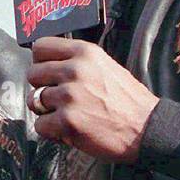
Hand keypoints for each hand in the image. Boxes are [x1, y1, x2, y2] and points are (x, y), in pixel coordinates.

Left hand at [26, 36, 159, 162]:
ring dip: (47, 111)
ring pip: (34, 101)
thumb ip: (77, 62)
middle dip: (42, 88)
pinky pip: (40, 125)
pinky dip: (51, 131)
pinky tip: (68, 130)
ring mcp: (69, 96)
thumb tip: (48, 64)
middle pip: (33, 75)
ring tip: (67, 115)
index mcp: (84, 53)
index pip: (40, 47)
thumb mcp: (105, 66)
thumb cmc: (128, 100)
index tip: (47, 73)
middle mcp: (74, 70)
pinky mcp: (67, 121)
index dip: (41, 62)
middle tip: (59, 99)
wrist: (147, 129)